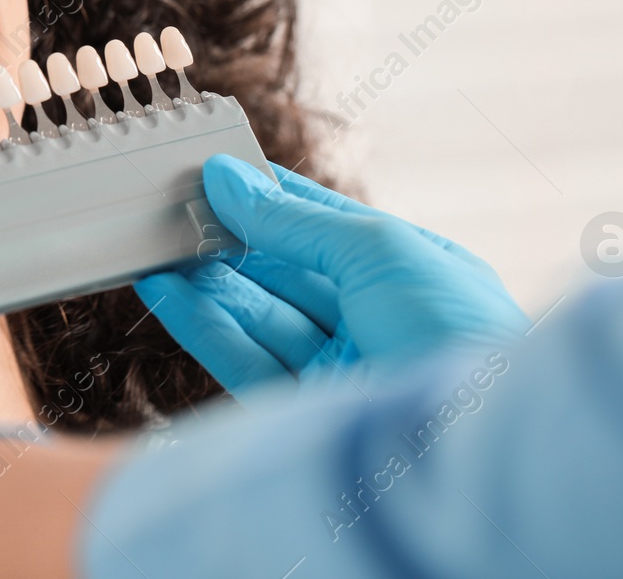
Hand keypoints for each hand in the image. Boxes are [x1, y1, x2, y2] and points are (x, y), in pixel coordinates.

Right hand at [135, 154, 528, 396]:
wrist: (472, 450)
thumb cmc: (456, 334)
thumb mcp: (378, 250)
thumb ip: (293, 219)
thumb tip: (225, 178)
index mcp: (414, 274)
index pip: (326, 224)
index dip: (269, 197)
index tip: (213, 170)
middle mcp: (378, 322)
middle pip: (284, 272)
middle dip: (227, 238)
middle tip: (167, 206)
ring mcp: (341, 370)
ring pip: (258, 315)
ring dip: (203, 279)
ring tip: (150, 242)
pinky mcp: (305, 415)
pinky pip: (242, 359)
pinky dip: (199, 323)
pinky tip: (162, 288)